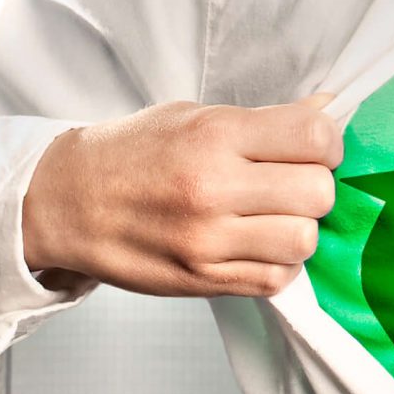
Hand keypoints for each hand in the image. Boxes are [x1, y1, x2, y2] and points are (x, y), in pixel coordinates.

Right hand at [21, 93, 344, 299]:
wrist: (66, 201)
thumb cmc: (132, 152)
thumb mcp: (193, 116)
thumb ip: (262, 120)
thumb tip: (326, 112)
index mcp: (215, 135)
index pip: (314, 137)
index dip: (327, 143)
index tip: (313, 148)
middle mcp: (213, 187)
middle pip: (318, 193)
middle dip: (315, 186)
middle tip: (291, 183)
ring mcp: (206, 240)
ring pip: (303, 242)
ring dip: (299, 229)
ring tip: (274, 217)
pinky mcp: (200, 280)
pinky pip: (274, 280)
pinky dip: (277, 265)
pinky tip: (257, 245)